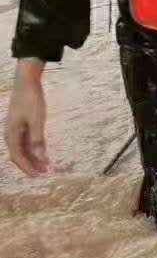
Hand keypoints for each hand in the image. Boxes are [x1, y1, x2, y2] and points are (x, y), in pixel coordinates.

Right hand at [6, 59, 48, 175]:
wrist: (26, 83)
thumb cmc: (31, 100)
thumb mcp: (36, 120)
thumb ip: (37, 139)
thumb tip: (40, 157)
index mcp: (11, 134)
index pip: (17, 157)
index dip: (27, 167)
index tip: (38, 175)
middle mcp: (10, 133)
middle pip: (19, 154)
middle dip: (31, 165)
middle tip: (44, 173)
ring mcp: (15, 129)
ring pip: (22, 148)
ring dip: (33, 157)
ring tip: (46, 165)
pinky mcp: (21, 124)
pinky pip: (25, 140)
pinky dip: (33, 148)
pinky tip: (42, 152)